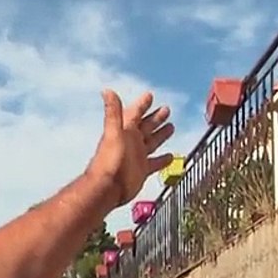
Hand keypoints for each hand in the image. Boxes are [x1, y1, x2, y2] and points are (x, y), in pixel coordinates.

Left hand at [85, 89, 175, 208]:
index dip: (143, 104)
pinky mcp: (142, 170)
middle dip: (156, 118)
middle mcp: (132, 141)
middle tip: (166, 109)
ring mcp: (137, 156)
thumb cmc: (110, 160)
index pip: (136, 112)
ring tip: (171, 127)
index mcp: (126, 130)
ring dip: (161, 134)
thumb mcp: (113, 132)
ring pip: (152, 142)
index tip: (150, 96)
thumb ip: (113, 112)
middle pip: (147, 126)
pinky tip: (170, 156)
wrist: (108, 187)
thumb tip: (107, 91)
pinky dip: (162, 159)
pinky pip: (155, 163)